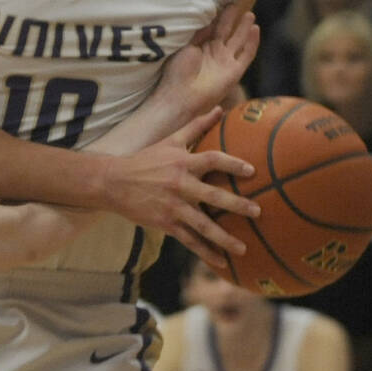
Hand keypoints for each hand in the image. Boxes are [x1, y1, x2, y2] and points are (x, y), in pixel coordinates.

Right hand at [101, 109, 259, 274]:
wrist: (114, 182)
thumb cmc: (146, 159)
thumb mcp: (170, 141)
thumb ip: (197, 126)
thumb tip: (220, 109)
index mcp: (183, 163)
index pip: (211, 160)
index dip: (232, 164)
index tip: (251, 171)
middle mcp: (179, 185)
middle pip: (212, 196)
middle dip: (236, 204)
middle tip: (257, 211)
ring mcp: (172, 207)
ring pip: (202, 225)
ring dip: (223, 238)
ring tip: (243, 248)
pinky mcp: (165, 223)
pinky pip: (188, 240)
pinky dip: (204, 251)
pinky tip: (220, 261)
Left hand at [151, 7, 260, 122]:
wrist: (181, 95)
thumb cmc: (178, 72)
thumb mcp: (186, 46)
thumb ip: (198, 33)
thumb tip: (208, 18)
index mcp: (201, 47)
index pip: (213, 28)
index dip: (218, 16)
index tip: (221, 1)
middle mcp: (214, 53)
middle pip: (227, 32)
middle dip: (232, 19)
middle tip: (236, 4)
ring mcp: (225, 62)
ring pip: (238, 41)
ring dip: (244, 28)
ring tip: (250, 14)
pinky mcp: (235, 72)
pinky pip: (247, 55)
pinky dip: (252, 43)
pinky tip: (256, 30)